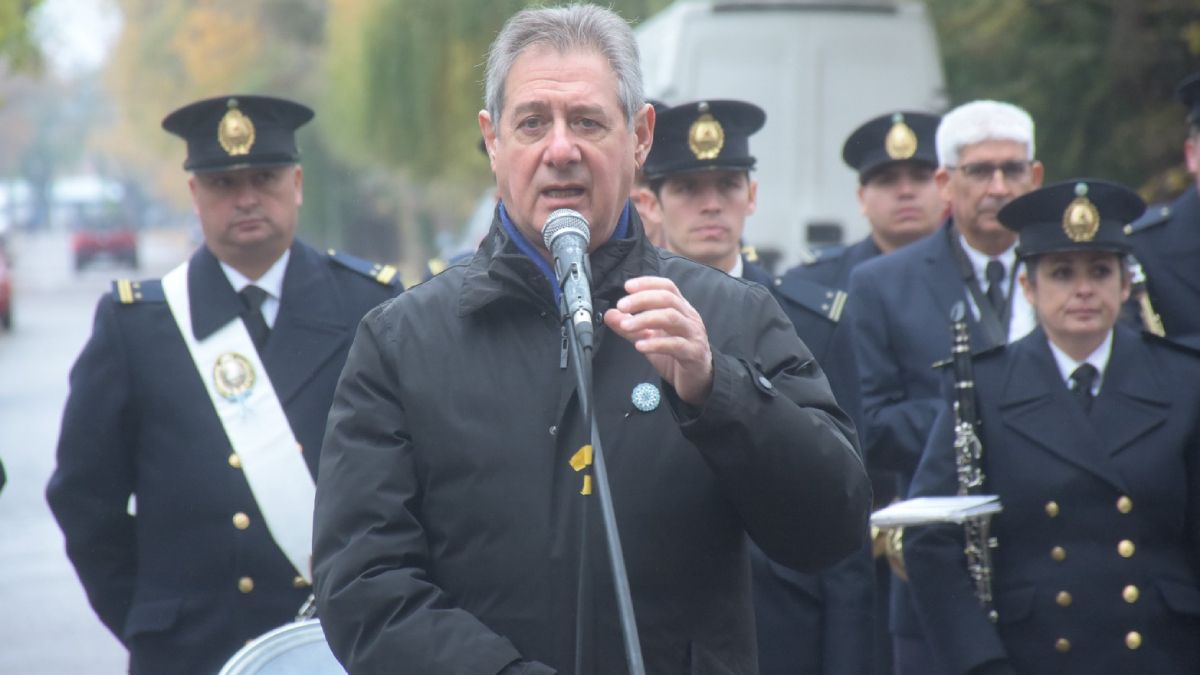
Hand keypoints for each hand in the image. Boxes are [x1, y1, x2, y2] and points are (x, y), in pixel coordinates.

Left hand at [603, 276, 712, 404]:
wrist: (698, 381)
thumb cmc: (675, 356)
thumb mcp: (649, 339)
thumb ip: (630, 327)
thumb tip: (610, 314)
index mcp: (681, 309)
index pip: (667, 287)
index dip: (647, 283)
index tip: (627, 286)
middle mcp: (689, 318)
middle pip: (667, 298)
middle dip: (642, 299)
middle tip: (621, 306)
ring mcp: (693, 335)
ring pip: (671, 317)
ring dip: (645, 319)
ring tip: (626, 326)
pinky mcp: (693, 353)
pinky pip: (675, 345)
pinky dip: (655, 343)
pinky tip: (639, 346)